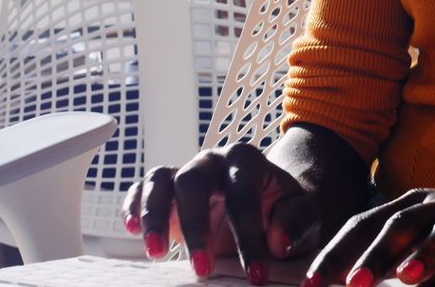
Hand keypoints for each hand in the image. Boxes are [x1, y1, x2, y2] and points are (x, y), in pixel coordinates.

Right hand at [121, 143, 320, 283]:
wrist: (265, 207)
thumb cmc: (283, 211)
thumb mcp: (303, 216)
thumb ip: (297, 223)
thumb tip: (279, 242)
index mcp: (247, 161)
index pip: (243, 194)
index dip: (248, 235)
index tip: (255, 274)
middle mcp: (212, 160)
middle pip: (193, 180)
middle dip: (196, 226)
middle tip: (203, 269)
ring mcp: (185, 171)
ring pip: (161, 181)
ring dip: (155, 217)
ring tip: (157, 253)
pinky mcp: (165, 189)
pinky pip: (142, 189)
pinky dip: (133, 207)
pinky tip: (132, 231)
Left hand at [304, 189, 434, 286]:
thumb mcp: (426, 243)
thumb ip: (391, 260)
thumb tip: (350, 283)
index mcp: (413, 206)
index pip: (365, 224)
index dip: (337, 252)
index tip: (311, 282)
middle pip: (399, 223)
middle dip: (371, 253)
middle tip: (350, 284)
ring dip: (425, 254)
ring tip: (405, 277)